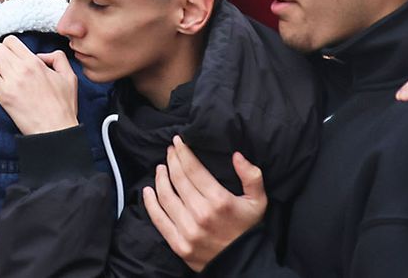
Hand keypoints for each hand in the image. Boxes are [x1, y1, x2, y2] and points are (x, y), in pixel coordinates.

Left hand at [0, 35, 77, 134]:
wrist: (55, 131)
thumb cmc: (62, 108)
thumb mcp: (69, 77)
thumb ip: (58, 58)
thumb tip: (41, 55)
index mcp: (36, 63)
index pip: (12, 41)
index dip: (7, 45)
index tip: (7, 52)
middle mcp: (22, 69)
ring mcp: (11, 81)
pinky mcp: (3, 94)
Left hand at [145, 137, 264, 269]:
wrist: (244, 265)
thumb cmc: (249, 229)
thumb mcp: (259, 201)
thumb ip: (252, 176)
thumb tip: (237, 155)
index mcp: (219, 201)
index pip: (193, 169)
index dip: (183, 152)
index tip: (178, 141)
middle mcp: (201, 214)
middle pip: (178, 179)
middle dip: (172, 160)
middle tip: (170, 150)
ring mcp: (188, 231)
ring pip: (166, 196)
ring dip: (160, 178)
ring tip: (160, 168)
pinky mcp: (178, 244)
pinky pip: (158, 219)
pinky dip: (150, 203)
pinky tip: (148, 191)